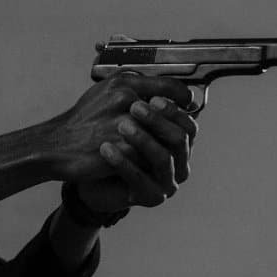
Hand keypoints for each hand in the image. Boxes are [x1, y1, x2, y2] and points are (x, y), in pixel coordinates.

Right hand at [45, 74, 193, 183]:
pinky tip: (149, 161)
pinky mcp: (123, 148)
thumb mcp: (105, 93)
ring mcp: (124, 123)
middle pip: (170, 111)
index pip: (169, 86)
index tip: (187, 105)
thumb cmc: (82, 121)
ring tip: (167, 148)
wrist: (56, 145)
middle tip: (182, 131)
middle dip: (178, 123)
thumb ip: (133, 90)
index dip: (183, 97)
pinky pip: (149, 154)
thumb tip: (162, 93)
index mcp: (124, 82)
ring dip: (166, 143)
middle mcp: (126, 98)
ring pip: (163, 134)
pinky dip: (152, 158)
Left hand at [74, 95, 198, 212]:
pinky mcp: (150, 196)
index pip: (188, 123)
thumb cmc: (111, 139)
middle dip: (157, 121)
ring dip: (143, 139)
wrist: (88, 169)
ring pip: (163, 159)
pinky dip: (124, 163)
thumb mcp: (127, 115)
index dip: (173, 110)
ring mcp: (168, 182)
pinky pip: (141, 179)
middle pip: (179, 139)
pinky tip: (107, 149)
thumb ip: (144, 100)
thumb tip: (156, 79)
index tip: (152, 97)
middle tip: (133, 107)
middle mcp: (179, 162)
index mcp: (179, 142)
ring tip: (120, 126)